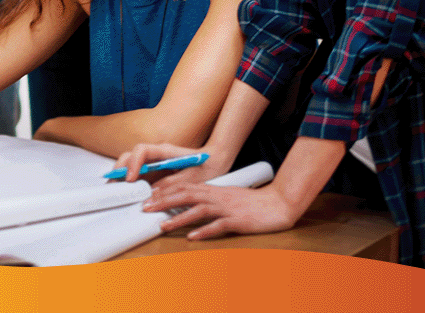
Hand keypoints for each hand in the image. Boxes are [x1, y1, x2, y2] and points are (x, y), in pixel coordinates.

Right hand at [111, 142, 227, 185]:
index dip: (133, 163)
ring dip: (121, 177)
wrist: (215, 161)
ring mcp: (153, 162)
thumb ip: (172, 185)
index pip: (142, 150)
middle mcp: (155, 154)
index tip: (131, 179)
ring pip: (131, 165)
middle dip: (120, 169)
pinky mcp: (154, 171)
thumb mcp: (191, 179)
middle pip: (131, 156)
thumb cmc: (206, 166)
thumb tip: (153, 194)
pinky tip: (125, 192)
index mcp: (164, 150)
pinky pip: (137, 175)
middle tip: (114, 186)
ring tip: (115, 191)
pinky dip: (129, 183)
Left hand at [143, 182, 303, 239]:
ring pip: (198, 210)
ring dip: (178, 217)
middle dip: (163, 202)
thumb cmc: (251, 202)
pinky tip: (192, 237)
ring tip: (163, 225)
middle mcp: (217, 196)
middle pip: (185, 195)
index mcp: (213, 190)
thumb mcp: (225, 196)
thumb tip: (188, 202)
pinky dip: (204, 231)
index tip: (148, 198)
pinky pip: (218, 225)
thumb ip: (207, 198)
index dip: (164, 192)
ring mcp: (227, 208)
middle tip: (146, 209)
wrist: (277, 203)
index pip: (183, 187)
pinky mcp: (237, 220)